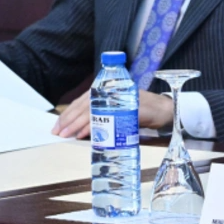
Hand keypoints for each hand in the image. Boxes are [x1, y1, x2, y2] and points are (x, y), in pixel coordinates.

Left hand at [51, 90, 175, 138]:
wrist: (166, 110)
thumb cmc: (141, 111)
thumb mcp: (118, 110)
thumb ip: (101, 114)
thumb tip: (78, 128)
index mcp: (108, 89)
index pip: (83, 100)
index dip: (68, 113)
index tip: (57, 125)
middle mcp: (113, 90)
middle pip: (85, 104)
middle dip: (69, 119)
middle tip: (58, 131)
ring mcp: (121, 97)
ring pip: (93, 109)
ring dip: (78, 123)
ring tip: (67, 134)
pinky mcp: (129, 107)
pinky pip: (108, 117)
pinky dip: (94, 126)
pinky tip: (85, 133)